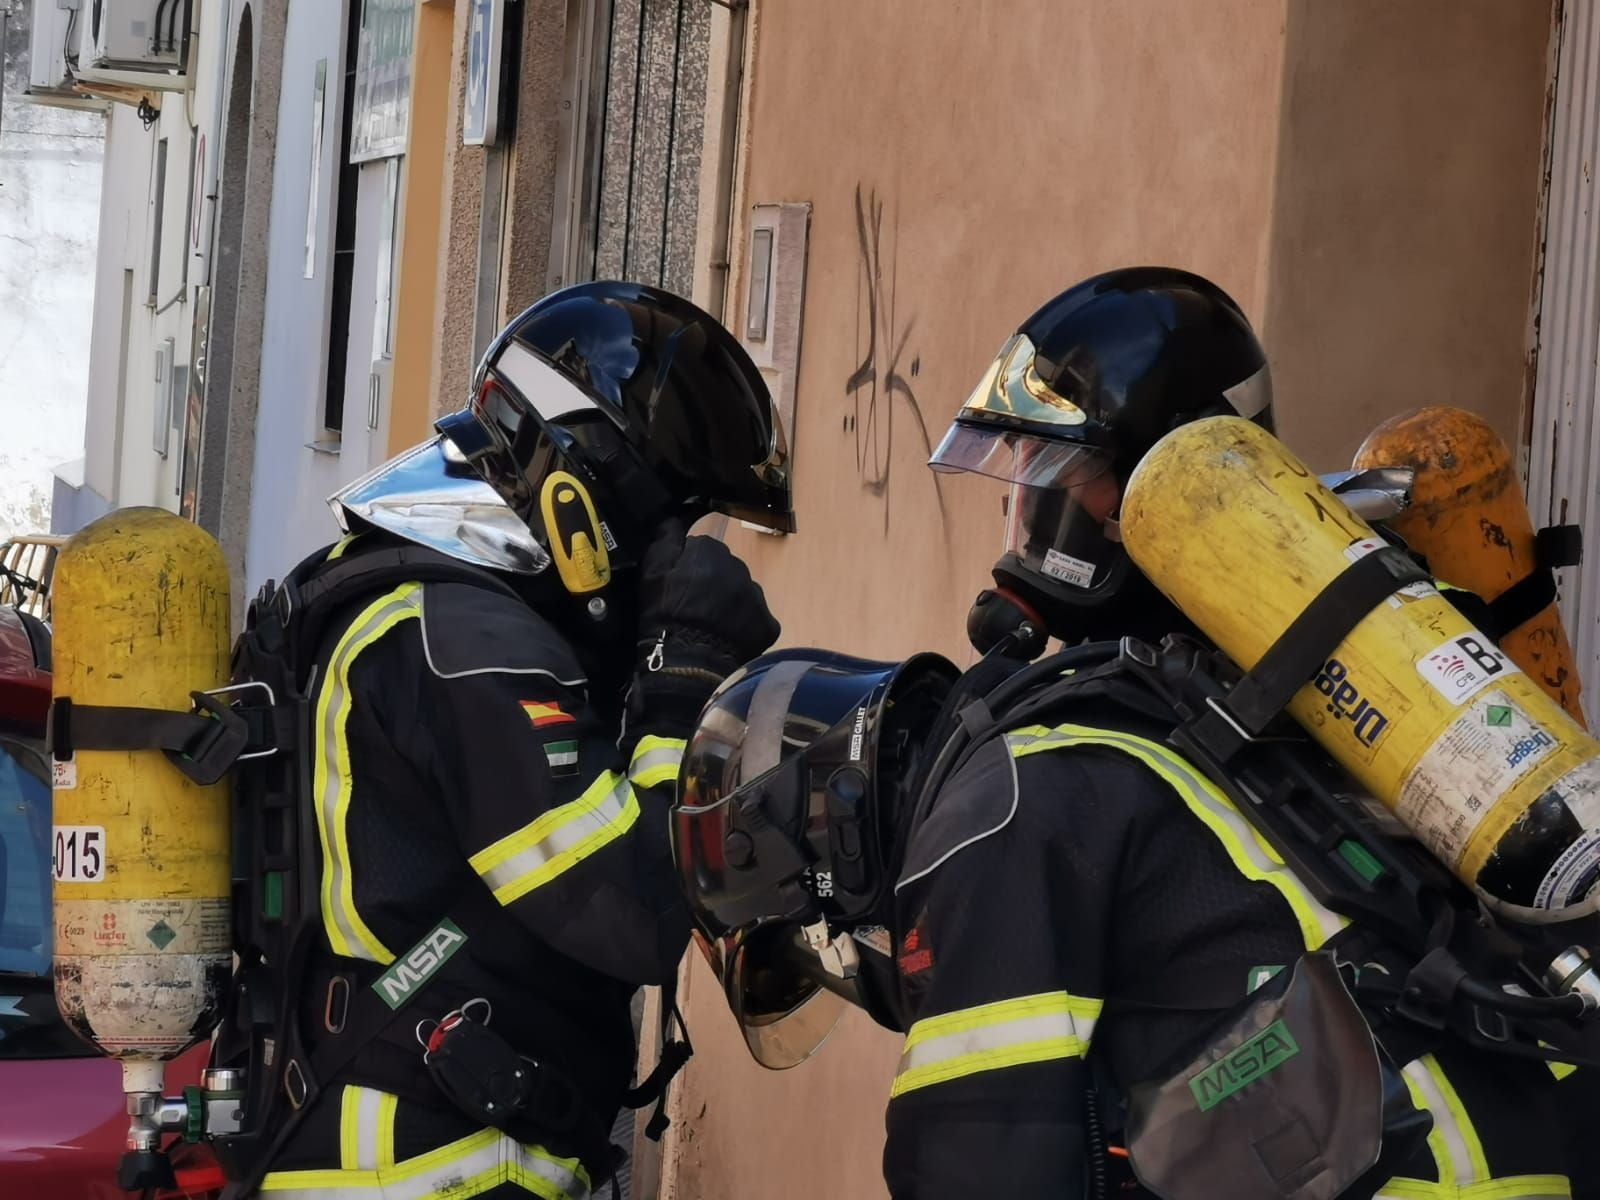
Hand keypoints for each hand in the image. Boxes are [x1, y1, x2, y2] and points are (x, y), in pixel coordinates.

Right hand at [627, 520, 779, 737]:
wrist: (689, 662)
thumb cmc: (665, 615)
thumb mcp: (652, 572)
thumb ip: (665, 540)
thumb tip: (675, 521)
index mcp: (711, 552)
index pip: (701, 550)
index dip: (688, 568)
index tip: (679, 587)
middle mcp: (739, 568)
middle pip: (725, 570)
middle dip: (713, 583)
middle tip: (695, 608)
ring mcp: (756, 596)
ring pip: (742, 593)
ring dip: (730, 603)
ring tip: (712, 625)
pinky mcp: (768, 624)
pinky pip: (756, 619)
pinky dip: (745, 626)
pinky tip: (728, 638)